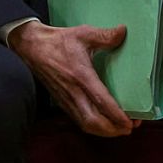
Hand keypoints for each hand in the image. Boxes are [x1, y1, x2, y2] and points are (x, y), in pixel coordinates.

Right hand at [9, 22, 138, 136]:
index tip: (131, 122)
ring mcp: (66, 99)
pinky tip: (102, 123)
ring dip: (104, 131)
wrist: (32, 47)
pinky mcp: (61, 102)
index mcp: (81, 75)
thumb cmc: (58, 41)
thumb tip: (123, 31)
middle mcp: (73, 92)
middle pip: (94, 122)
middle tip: (130, 127)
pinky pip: (79, 120)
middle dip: (113, 129)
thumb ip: (105, 35)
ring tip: (119, 128)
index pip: (101, 101)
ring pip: (86, 124)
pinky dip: (93, 126)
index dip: (117, 115)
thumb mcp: (83, 34)